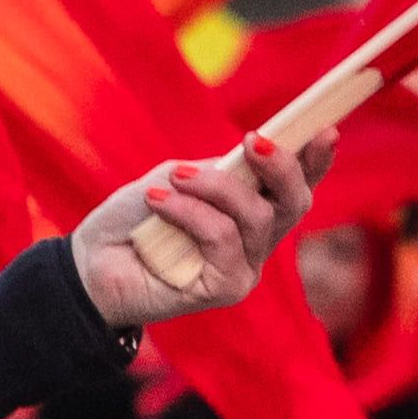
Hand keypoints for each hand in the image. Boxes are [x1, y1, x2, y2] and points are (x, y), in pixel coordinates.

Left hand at [74, 135, 323, 328]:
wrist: (92, 261)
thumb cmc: (134, 217)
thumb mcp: (177, 177)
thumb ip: (218, 169)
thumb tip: (249, 159)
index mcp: (251, 211)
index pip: (295, 185)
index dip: (316, 160)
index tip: (325, 129)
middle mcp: (257, 242)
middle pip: (295, 203)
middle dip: (282, 167)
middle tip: (252, 141)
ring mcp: (244, 269)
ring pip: (257, 217)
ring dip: (214, 187)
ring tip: (172, 179)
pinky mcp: (226, 289)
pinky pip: (222, 237)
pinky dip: (190, 212)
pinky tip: (157, 204)